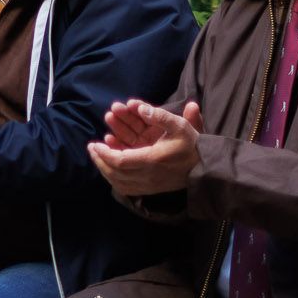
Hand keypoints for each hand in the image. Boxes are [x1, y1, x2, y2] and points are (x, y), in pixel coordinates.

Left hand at [87, 99, 204, 196]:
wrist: (206, 169)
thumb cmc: (192, 146)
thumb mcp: (180, 126)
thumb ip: (160, 116)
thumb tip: (141, 108)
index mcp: (152, 160)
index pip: (120, 160)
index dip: (104, 153)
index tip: (94, 143)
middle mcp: (148, 176)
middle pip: (115, 172)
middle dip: (100, 159)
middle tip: (91, 148)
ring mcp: (149, 185)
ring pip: (118, 182)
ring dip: (104, 169)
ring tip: (97, 156)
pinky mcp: (151, 190)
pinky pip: (126, 188)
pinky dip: (114, 179)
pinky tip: (108, 169)